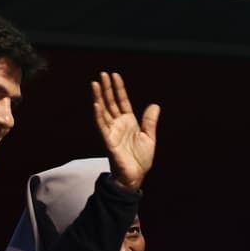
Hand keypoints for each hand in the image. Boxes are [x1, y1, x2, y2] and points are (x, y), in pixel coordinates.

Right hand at [92, 71, 158, 191]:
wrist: (135, 176)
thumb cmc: (141, 159)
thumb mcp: (149, 137)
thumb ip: (150, 121)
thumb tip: (155, 105)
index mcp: (128, 122)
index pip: (122, 101)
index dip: (118, 88)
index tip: (115, 75)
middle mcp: (118, 124)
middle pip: (110, 102)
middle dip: (106, 88)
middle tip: (102, 74)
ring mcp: (112, 131)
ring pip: (103, 111)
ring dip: (99, 98)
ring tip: (95, 84)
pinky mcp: (108, 141)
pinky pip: (102, 126)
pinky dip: (99, 115)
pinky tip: (96, 104)